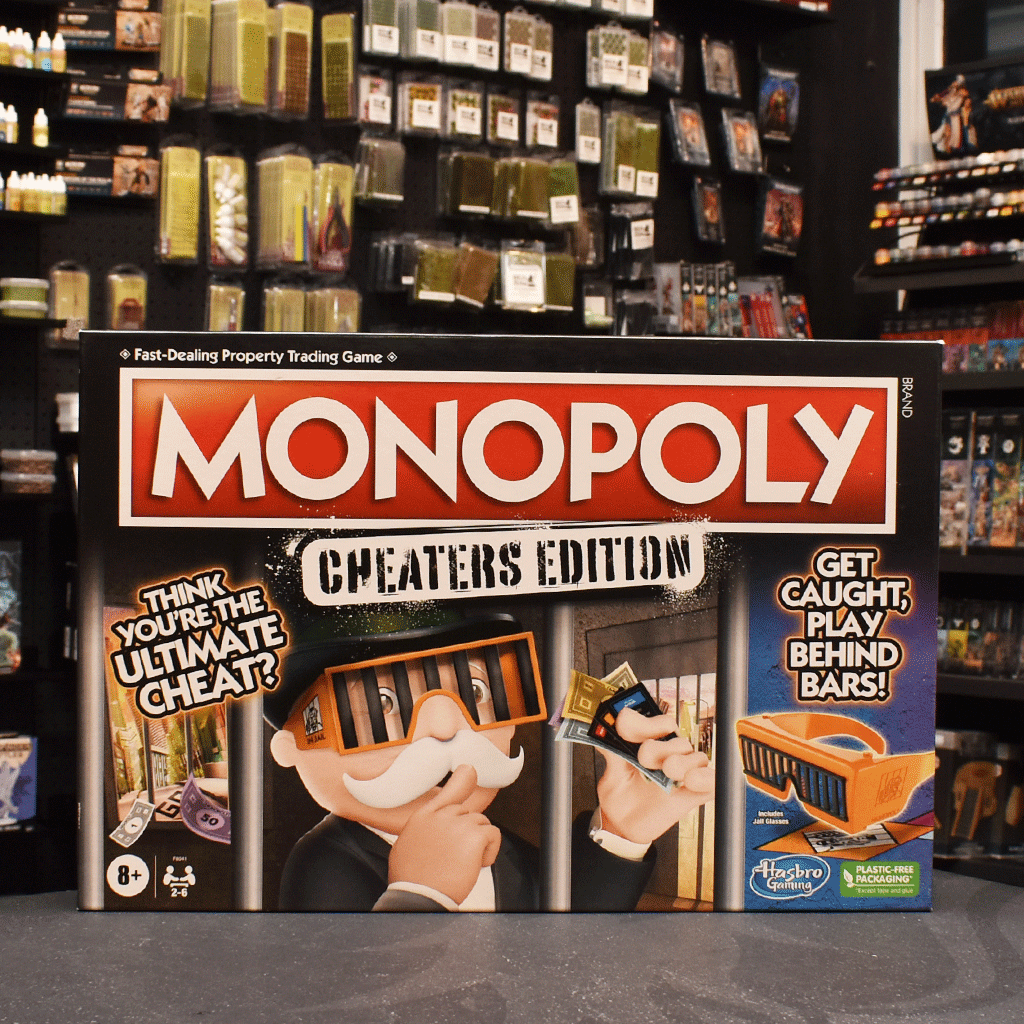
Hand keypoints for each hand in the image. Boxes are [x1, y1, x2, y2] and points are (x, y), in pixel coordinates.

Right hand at [389, 764, 501, 905]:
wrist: (418, 897)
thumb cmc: (411, 879)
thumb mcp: (407, 845)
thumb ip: (425, 829)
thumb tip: (435, 829)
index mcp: (424, 816)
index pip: (449, 792)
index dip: (463, 779)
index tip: (469, 770)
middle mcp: (441, 815)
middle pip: (469, 813)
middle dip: (468, 834)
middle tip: (454, 858)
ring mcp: (459, 823)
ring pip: (482, 824)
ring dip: (478, 844)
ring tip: (461, 864)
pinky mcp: (474, 836)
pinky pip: (493, 835)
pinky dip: (489, 852)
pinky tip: (474, 866)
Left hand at [596, 707, 714, 846]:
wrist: (622, 826)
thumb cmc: (619, 795)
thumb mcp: (611, 773)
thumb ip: (612, 753)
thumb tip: (603, 733)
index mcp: (653, 744)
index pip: (661, 724)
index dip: (648, 723)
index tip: (627, 725)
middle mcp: (671, 756)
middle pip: (679, 740)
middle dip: (662, 746)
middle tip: (643, 756)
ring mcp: (683, 776)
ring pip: (697, 758)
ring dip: (683, 762)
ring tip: (668, 770)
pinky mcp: (692, 796)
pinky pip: (710, 783)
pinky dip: (705, 778)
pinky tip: (691, 780)